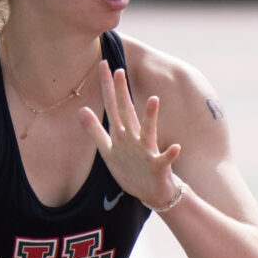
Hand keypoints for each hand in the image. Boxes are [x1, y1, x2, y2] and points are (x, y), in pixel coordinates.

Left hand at [82, 64, 181, 210]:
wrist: (154, 193)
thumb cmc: (131, 170)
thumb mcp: (108, 151)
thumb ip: (94, 131)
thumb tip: (80, 109)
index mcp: (122, 134)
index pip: (112, 106)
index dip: (106, 86)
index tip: (102, 63)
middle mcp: (135, 138)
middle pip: (127, 113)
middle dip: (123, 93)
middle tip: (119, 70)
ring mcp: (147, 152)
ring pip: (148, 132)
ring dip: (151, 117)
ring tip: (154, 100)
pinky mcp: (159, 167)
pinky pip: (165, 160)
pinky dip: (171, 154)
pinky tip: (176, 147)